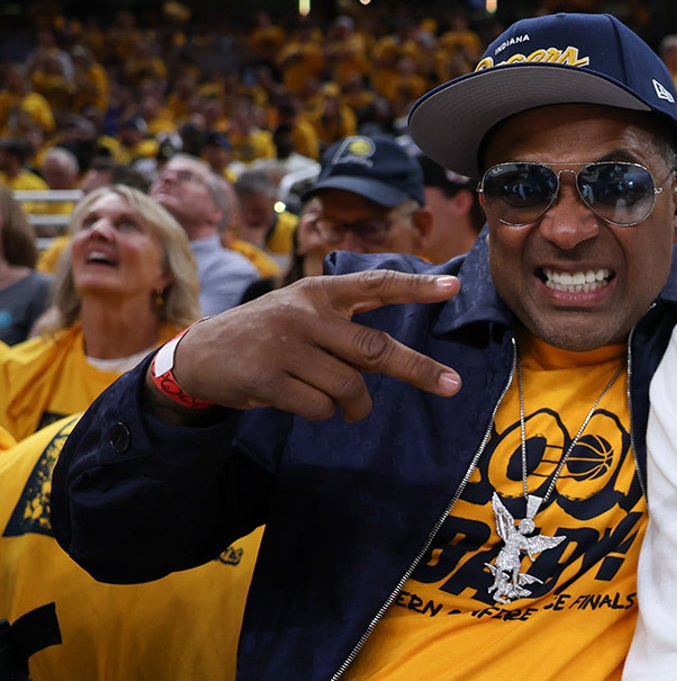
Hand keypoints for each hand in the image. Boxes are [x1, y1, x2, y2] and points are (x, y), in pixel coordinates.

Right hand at [159, 270, 462, 422]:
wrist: (200, 355)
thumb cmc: (267, 334)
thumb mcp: (301, 310)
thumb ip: (344, 319)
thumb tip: (394, 346)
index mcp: (319, 292)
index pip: (375, 285)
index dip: (416, 287)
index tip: (454, 287)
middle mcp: (305, 315)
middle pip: (374, 348)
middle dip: (419, 370)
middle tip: (452, 385)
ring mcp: (285, 347)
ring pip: (349, 387)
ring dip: (356, 406)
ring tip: (349, 406)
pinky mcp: (268, 379)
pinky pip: (319, 407)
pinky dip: (323, 413)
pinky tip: (304, 402)